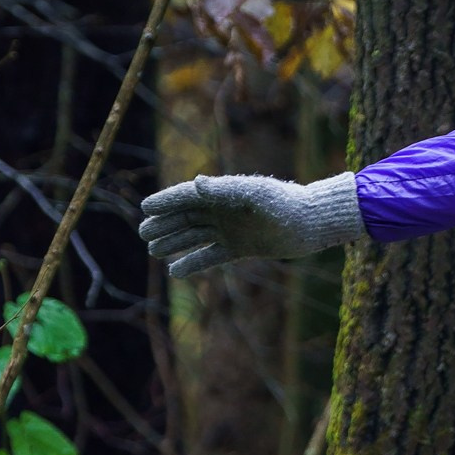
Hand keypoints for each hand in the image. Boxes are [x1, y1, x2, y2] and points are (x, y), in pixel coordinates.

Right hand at [140, 170, 364, 278]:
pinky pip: (210, 256)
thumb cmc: (283, 204)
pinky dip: (193, 263)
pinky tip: (175, 271)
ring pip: (194, 237)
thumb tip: (196, 183)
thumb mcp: (253, 195)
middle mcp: (223, 210)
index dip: (165, 201)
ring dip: (174, 243)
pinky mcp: (240, 248)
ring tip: (153, 251)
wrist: (311, 224)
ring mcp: (230, 230)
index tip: (145, 208)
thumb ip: (224, 190)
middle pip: (186, 217)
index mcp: (223, 193)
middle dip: (164, 224)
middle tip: (143, 233)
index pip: (187, 196)